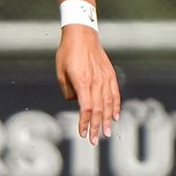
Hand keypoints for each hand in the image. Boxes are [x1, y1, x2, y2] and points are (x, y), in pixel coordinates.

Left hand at [56, 24, 120, 142]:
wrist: (81, 34)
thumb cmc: (67, 53)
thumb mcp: (60, 73)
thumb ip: (68, 91)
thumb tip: (76, 102)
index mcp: (82, 82)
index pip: (85, 108)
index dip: (84, 123)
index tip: (82, 133)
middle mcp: (96, 82)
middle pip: (97, 110)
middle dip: (95, 127)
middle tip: (94, 140)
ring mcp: (105, 78)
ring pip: (108, 104)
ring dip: (106, 120)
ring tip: (106, 133)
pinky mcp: (110, 74)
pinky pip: (115, 94)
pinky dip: (115, 106)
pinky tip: (115, 117)